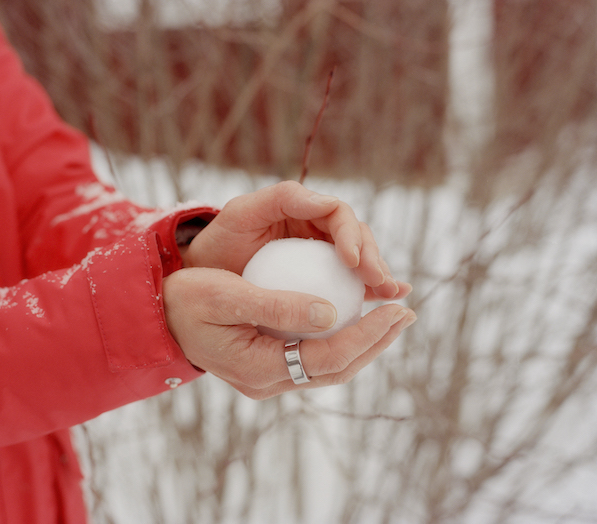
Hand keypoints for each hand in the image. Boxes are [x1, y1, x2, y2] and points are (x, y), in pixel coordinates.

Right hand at [163, 267, 415, 399]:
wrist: (159, 318)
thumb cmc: (186, 300)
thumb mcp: (226, 294)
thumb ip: (277, 305)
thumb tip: (332, 312)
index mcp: (258, 369)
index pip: (327, 358)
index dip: (366, 335)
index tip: (395, 309)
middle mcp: (267, 382)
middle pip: (336, 369)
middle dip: (376, 343)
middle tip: (406, 312)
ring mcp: (268, 377)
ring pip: (329, 367)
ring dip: (364, 343)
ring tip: (391, 316)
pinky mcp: (269, 365)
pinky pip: (314, 357)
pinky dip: (341, 339)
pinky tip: (355, 317)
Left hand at [183, 181, 405, 298]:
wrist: (205, 276)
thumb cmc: (220, 242)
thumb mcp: (242, 213)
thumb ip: (283, 199)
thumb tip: (329, 203)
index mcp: (303, 210)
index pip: (339, 216)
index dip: (352, 236)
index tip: (355, 261)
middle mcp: (317, 231)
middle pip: (358, 239)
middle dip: (373, 258)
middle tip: (381, 282)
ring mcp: (321, 258)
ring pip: (359, 264)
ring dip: (378, 277)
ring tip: (391, 294)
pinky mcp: (320, 282)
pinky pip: (348, 286)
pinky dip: (368, 293)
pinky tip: (384, 304)